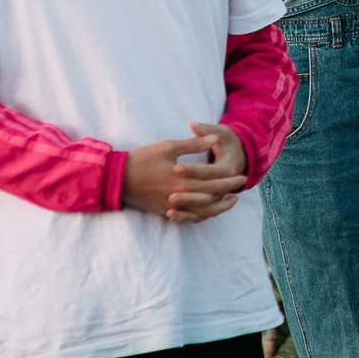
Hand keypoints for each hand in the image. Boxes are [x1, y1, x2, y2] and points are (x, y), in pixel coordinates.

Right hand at [121, 125, 246, 222]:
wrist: (116, 178)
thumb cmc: (142, 159)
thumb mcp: (168, 146)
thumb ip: (192, 145)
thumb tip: (213, 139)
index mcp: (184, 180)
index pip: (214, 183)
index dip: (230, 180)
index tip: (241, 176)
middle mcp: (181, 196)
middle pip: (211, 199)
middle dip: (228, 193)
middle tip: (240, 188)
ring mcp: (173, 206)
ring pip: (202, 212)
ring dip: (218, 208)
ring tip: (229, 202)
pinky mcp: (165, 211)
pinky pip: (188, 218)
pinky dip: (201, 216)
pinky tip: (208, 211)